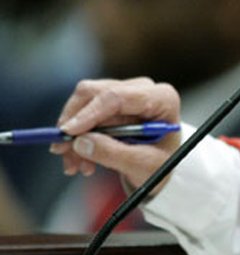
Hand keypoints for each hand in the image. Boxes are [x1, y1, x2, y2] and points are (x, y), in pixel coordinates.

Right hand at [49, 78, 182, 190]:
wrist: (161, 164)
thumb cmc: (160, 162)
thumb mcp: (143, 165)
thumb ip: (114, 154)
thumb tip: (81, 142)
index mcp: (162, 99)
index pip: (118, 96)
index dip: (90, 113)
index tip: (68, 133)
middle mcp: (143, 89)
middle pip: (96, 93)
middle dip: (75, 124)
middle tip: (62, 152)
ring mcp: (125, 92)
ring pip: (84, 102)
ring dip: (73, 135)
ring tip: (75, 166)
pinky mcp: (110, 102)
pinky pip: (82, 112)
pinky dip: (76, 137)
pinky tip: (80, 160)